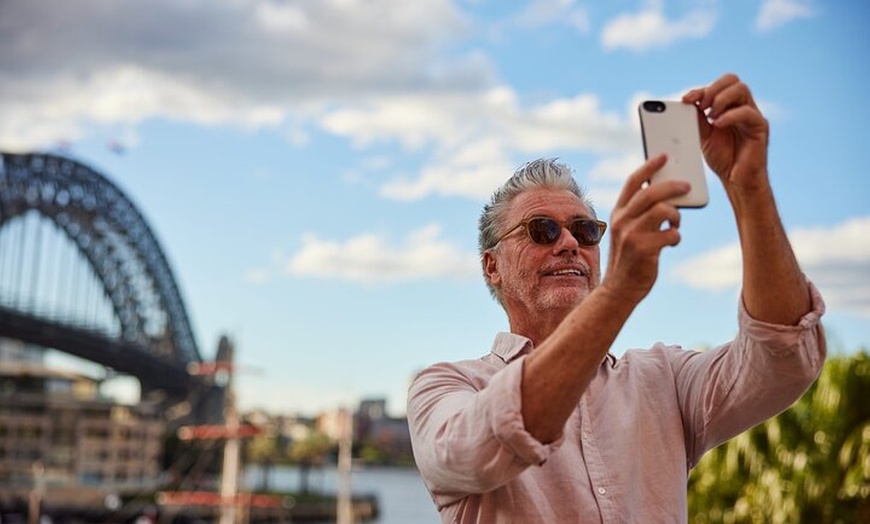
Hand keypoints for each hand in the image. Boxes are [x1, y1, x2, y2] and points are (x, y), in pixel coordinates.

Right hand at [603, 154, 689, 303]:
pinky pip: (671, 234)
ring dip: (676, 216)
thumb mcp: (627, 231)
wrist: (619, 289)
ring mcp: (632, 235)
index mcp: (618, 213)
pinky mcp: (644, 250)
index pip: (633, 182)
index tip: (664, 156)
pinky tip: (672, 241)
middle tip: (686, 187)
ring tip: (675, 224)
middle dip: (673, 186)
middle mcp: (623, 221)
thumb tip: (666, 195)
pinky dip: (676, 236)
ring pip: (663, 210)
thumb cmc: (629, 258)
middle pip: (652, 192)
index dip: (649, 166)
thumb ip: (639, 214)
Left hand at [682, 73, 769, 193]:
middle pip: (732, 80)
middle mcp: (742, 106)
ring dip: (721, 99)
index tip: (686, 99)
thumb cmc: (723, 158)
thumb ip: (698, 119)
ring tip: (711, 116)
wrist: (736, 180)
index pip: (718, 85)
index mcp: (729, 106)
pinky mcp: (760, 127)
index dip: (701, 89)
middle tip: (702, 106)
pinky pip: (748, 112)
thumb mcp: (703, 135)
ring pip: (741, 89)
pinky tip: (718, 124)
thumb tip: (686, 103)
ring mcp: (752, 115)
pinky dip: (730, 115)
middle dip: (713, 89)